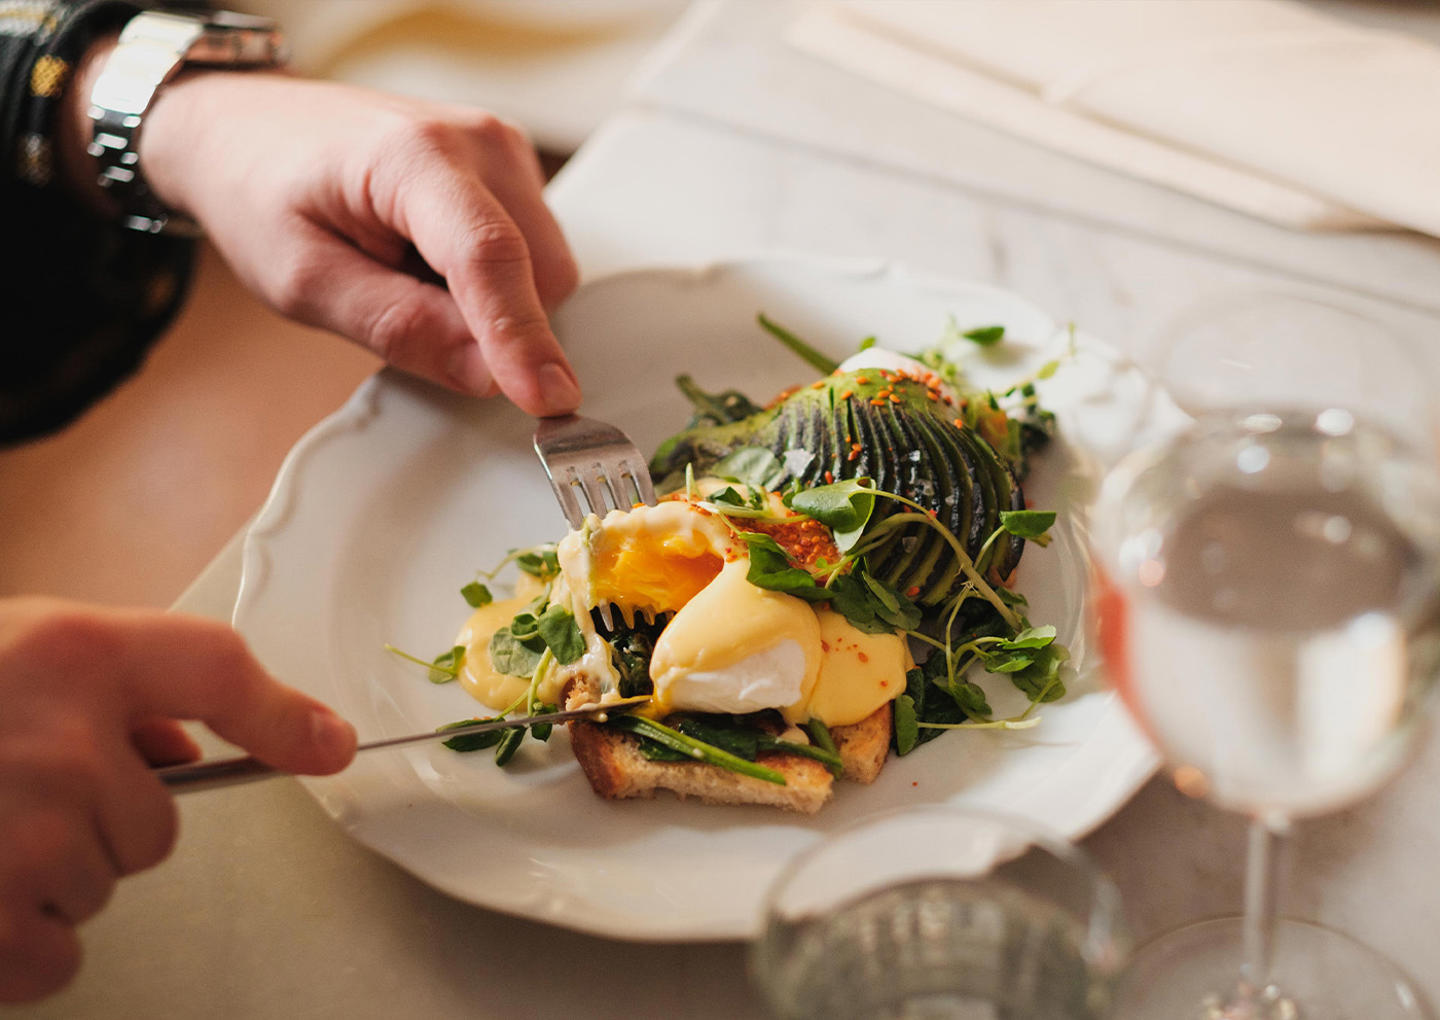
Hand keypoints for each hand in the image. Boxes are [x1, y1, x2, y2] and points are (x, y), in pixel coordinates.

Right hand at [0, 598, 355, 1002]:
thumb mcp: (7, 655)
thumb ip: (96, 683)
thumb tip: (174, 744)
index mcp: (72, 654)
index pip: (215, 669)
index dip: (284, 710)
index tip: (331, 747)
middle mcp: (66, 739)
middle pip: (157, 821)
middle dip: (98, 824)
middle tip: (5, 802)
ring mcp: (27, 833)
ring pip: (100, 887)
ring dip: (45, 882)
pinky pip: (54, 956)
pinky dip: (11, 950)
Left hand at [139, 70, 580, 415]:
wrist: (246, 128)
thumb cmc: (260, 189)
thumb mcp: (301, 280)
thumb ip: (396, 327)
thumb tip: (484, 373)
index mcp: (414, 155)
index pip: (490, 258)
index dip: (521, 337)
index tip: (548, 398)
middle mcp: (477, 141)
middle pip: (538, 274)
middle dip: (493, 327)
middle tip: (401, 305)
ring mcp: (502, 150)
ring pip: (547, 271)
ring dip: (491, 304)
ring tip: (409, 274)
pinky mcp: (511, 169)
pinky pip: (535, 255)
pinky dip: (492, 281)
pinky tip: (431, 260)